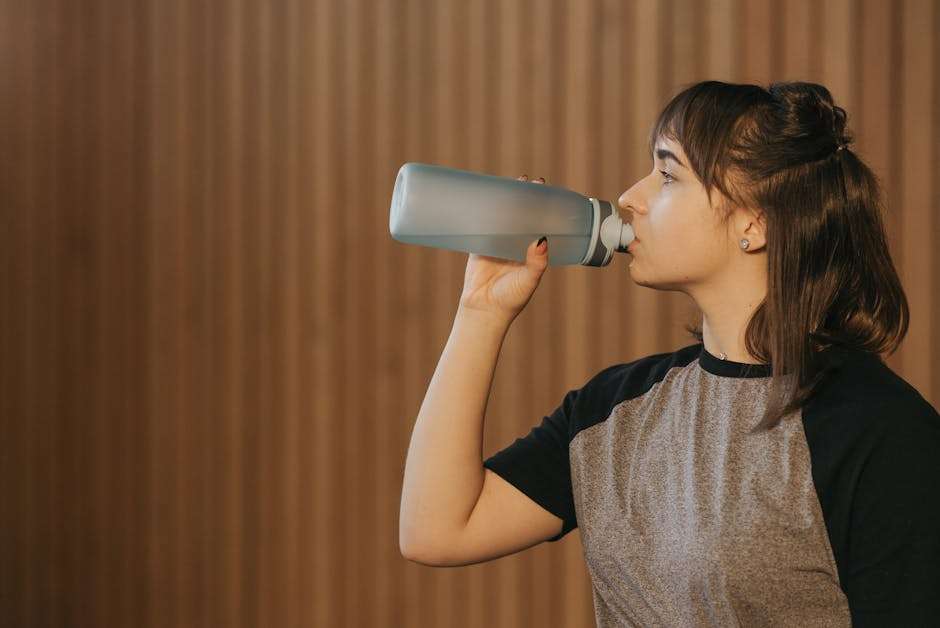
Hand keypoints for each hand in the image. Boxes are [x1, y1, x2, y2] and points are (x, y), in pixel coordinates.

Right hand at [458, 175, 548, 325]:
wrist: (483, 311)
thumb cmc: (511, 299)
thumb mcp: (529, 280)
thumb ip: (536, 263)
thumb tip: (542, 240)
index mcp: (530, 251)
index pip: (539, 222)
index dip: (542, 205)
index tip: (545, 189)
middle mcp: (515, 244)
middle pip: (520, 214)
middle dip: (523, 197)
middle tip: (527, 180)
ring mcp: (496, 243)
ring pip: (501, 217)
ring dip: (503, 200)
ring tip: (507, 182)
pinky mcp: (477, 246)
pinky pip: (479, 225)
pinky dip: (480, 212)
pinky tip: (481, 197)